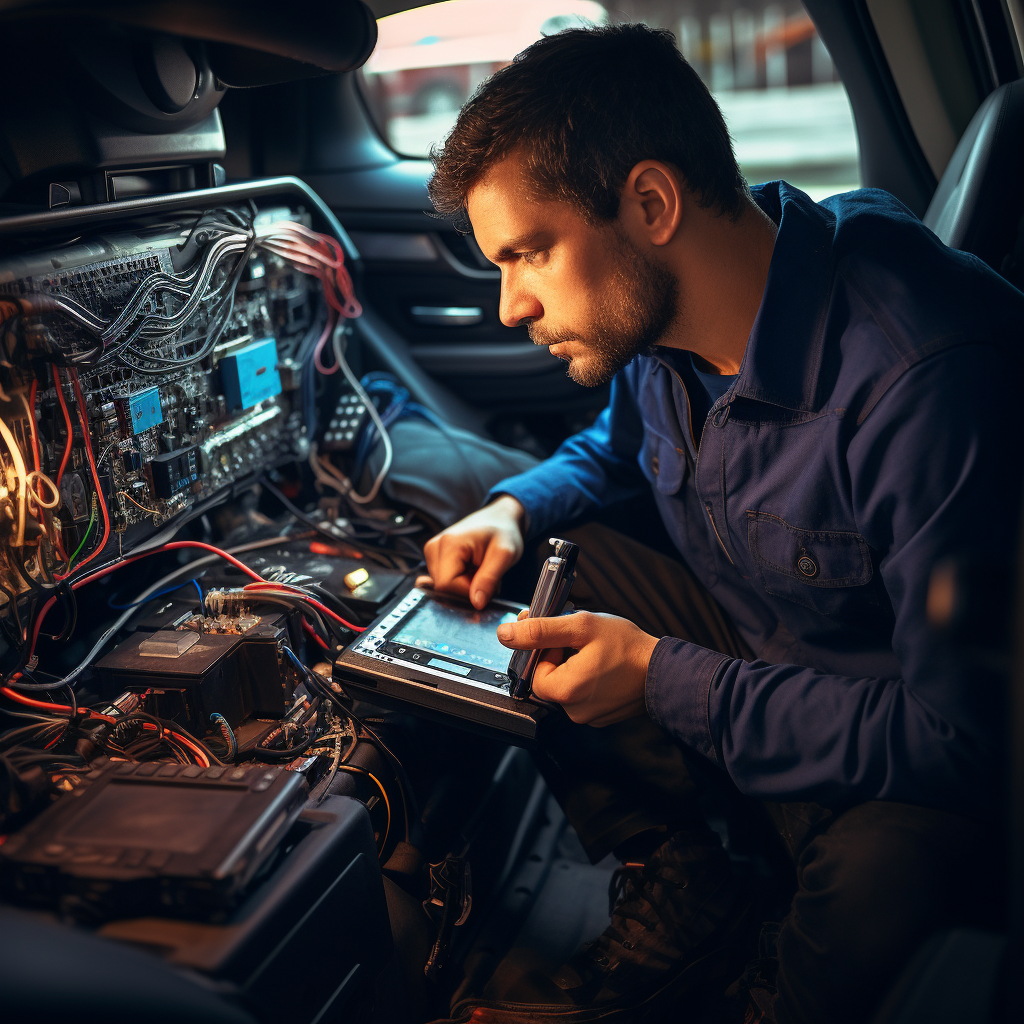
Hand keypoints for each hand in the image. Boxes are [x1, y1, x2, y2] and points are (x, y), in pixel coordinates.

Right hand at [415, 495, 525, 608]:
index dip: (467, 593)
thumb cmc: (504, 532)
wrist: (500, 518)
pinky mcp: (434, 557)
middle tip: (485, 574)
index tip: (487, 585)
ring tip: (479, 570)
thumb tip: (476, 603)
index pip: (447, 585)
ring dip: (464, 585)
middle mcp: (433, 547)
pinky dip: (459, 581)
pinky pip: (443, 581)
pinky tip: (470, 570)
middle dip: (466, 589)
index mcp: (448, 544)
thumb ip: (489, 579)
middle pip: (443, 587)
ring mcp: (431, 552)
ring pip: (443, 587)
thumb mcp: (505, 555)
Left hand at [497, 610, 658, 726]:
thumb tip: (505, 634)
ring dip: (572, 665)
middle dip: (558, 655)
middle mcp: (573, 712)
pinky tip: (603, 664)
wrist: (667, 671)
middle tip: (578, 639)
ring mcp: (588, 717)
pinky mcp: (601, 716)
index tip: (562, 634)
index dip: (545, 648)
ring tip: (594, 651)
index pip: (533, 669)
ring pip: (565, 686)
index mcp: (564, 692)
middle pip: (548, 679)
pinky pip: (582, 695)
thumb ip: (540, 630)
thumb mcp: (581, 626)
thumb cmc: (628, 647)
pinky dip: (587, 678)